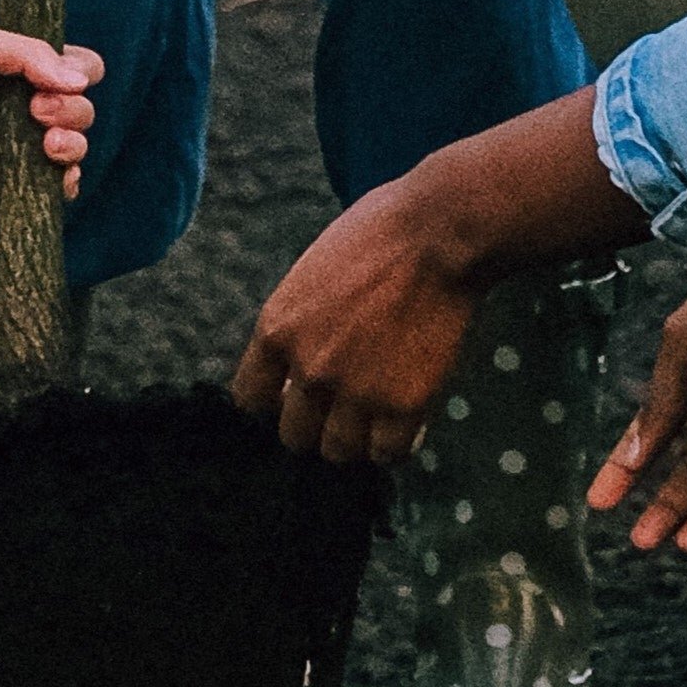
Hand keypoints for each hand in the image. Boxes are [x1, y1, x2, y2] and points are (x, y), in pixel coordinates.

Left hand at [0, 25, 104, 193]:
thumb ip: (28, 54)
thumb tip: (78, 81)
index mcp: (20, 64)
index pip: (79, 67)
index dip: (81, 74)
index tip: (59, 78)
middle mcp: (21, 102)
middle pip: (82, 110)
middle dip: (74, 111)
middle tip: (37, 109)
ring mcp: (11, 142)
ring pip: (71, 149)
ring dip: (74, 146)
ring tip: (47, 143)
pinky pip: (44, 189)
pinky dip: (61, 186)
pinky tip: (54, 176)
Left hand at [230, 177, 478, 465]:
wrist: (437, 232)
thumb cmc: (378, 233)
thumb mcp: (312, 272)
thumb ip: (300, 323)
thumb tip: (297, 367)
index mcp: (276, 328)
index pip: (249, 399)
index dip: (275, 400)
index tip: (295, 393)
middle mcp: (308, 368)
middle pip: (294, 437)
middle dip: (316, 424)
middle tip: (342, 406)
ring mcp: (355, 391)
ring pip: (339, 452)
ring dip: (356, 438)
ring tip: (375, 415)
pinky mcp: (404, 405)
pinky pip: (389, 454)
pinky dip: (396, 443)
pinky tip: (406, 418)